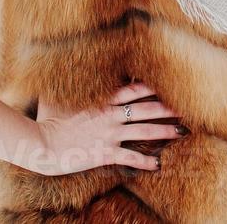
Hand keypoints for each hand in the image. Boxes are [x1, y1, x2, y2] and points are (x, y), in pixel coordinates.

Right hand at [21, 81, 185, 175]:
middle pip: (146, 108)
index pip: (134, 89)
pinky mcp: (106, 152)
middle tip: (184, 108)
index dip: (152, 87)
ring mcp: (110, 134)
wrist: (42, 144)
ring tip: (182, 131)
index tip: (167, 86)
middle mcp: (111, 115)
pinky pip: (131, 156)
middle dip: (167, 108)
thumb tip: (64, 62)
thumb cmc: (47, 118)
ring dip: (165, 131)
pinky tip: (158, 164)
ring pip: (145, 130)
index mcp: (102, 99)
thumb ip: (69, 82)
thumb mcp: (59, 94)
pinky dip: (146, 161)